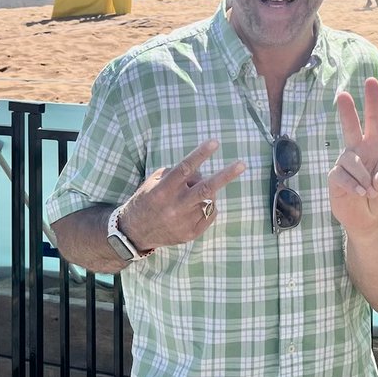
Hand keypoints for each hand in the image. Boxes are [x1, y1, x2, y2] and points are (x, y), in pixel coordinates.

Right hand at [121, 140, 244, 250]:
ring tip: (193, 193)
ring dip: (208, 191)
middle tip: (242, 164)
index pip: (185, 168)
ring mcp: (184, 222)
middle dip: (226, 175)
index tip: (215, 142)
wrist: (135, 233)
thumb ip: (176, 173)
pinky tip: (196, 207)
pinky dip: (208, 206)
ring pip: (209, 200)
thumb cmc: (147, 200)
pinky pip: (210, 214)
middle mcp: (175, 206)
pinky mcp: (191, 234)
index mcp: (163, 190)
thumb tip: (200, 172)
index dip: (200, 154)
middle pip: (205, 188)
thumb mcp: (154, 182)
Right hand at [330, 78, 377, 234]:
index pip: (375, 121)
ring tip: (370, 191)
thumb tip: (376, 176)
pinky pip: (341, 175)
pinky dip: (353, 185)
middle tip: (343, 95)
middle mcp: (359, 150)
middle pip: (351, 127)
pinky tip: (360, 193)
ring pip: (350, 160)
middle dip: (347, 111)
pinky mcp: (335, 177)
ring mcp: (345, 163)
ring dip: (363, 177)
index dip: (373, 102)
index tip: (370, 82)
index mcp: (377, 147)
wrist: (370, 218)